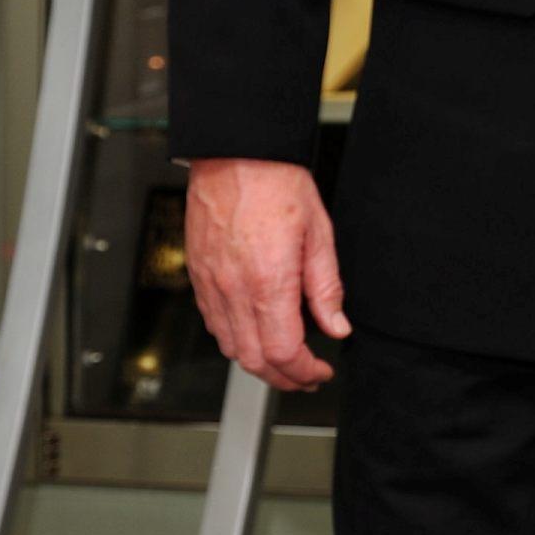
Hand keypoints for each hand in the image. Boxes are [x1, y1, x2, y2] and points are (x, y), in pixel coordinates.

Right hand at [185, 158, 350, 389]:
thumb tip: (337, 326)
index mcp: (268, 281)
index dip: (304, 372)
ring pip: (230, 348)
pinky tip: (255, 333)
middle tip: (307, 376)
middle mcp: (234, 289)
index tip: (320, 371)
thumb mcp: (319, 234)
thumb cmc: (277, 184)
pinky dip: (235, 340)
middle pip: (254, 360)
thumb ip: (326, 288)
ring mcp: (210, 285)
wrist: (235, 155)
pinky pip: (213, 324)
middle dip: (284, 378)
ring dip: (259, 364)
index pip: (283, 351)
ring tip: (285, 360)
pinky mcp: (198, 277)